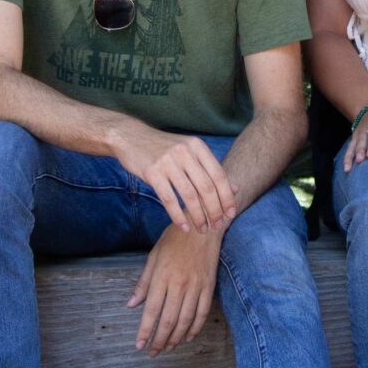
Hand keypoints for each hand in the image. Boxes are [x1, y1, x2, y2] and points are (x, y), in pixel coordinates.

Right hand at [113, 126, 237, 233]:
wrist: (131, 137)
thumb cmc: (164, 148)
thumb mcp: (189, 152)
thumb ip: (210, 169)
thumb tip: (235, 189)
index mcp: (197, 146)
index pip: (219, 175)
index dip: (227, 197)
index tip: (231, 214)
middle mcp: (185, 152)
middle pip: (206, 188)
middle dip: (215, 210)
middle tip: (217, 225)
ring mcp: (168, 161)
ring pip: (189, 196)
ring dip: (198, 217)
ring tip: (202, 229)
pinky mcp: (152, 172)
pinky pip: (169, 200)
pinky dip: (178, 217)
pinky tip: (184, 227)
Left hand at [128, 224, 221, 353]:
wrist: (203, 226)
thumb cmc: (175, 239)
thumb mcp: (153, 257)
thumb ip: (143, 283)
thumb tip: (131, 305)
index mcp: (162, 276)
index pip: (151, 311)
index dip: (145, 331)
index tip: (139, 345)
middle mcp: (179, 284)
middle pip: (168, 320)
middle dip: (159, 340)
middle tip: (153, 352)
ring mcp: (196, 287)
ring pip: (185, 321)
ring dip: (175, 338)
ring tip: (167, 347)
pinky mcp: (208, 287)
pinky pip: (202, 313)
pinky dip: (194, 328)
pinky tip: (186, 337)